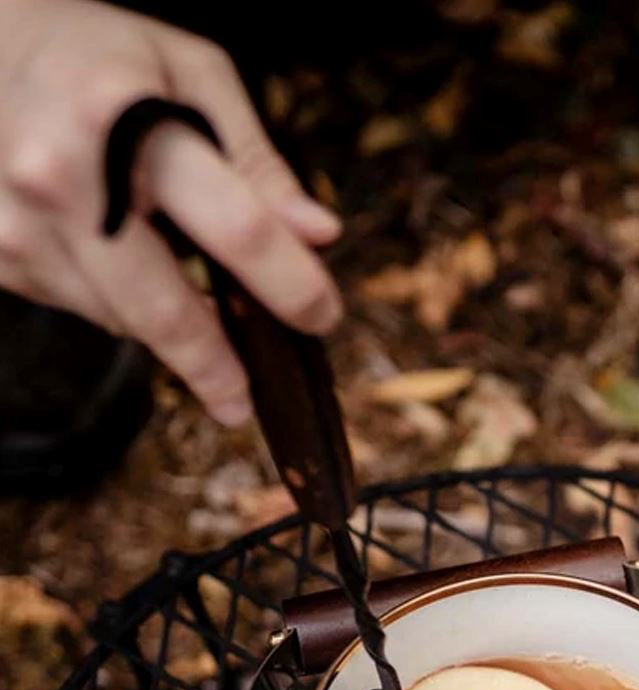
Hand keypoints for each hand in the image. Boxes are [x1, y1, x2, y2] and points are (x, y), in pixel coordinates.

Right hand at [0, 0, 342, 424]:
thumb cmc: (97, 53)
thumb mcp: (189, 72)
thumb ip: (258, 161)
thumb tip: (319, 235)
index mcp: (121, 119)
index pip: (234, 227)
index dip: (290, 283)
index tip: (323, 317)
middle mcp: (61, 177)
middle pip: (163, 310)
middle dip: (215, 366)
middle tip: (245, 402)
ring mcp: (20, 223)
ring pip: (122, 320)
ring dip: (168, 327)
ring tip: (188, 293)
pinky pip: (83, 307)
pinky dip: (118, 301)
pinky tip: (118, 255)